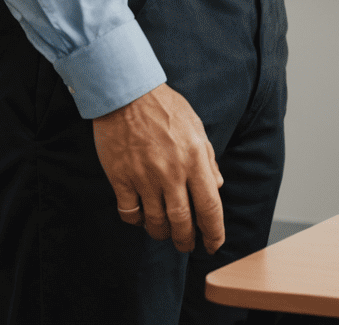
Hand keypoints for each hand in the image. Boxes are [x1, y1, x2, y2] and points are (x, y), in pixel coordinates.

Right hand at [93, 83, 224, 254]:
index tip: (214, 244)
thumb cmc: (164, 107)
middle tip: (187, 245)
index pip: (210, 206)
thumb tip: (217, 186)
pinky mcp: (121, 179)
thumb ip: (207, 158)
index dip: (214, 232)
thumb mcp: (196, 126)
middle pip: (182, 222)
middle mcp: (171, 172)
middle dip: (186, 241)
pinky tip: (141, 217)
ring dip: (162, 233)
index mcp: (194, 158)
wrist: (127, 93)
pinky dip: (137, 221)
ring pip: (156, 222)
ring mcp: (145, 177)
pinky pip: (130, 213)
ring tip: (165, 232)